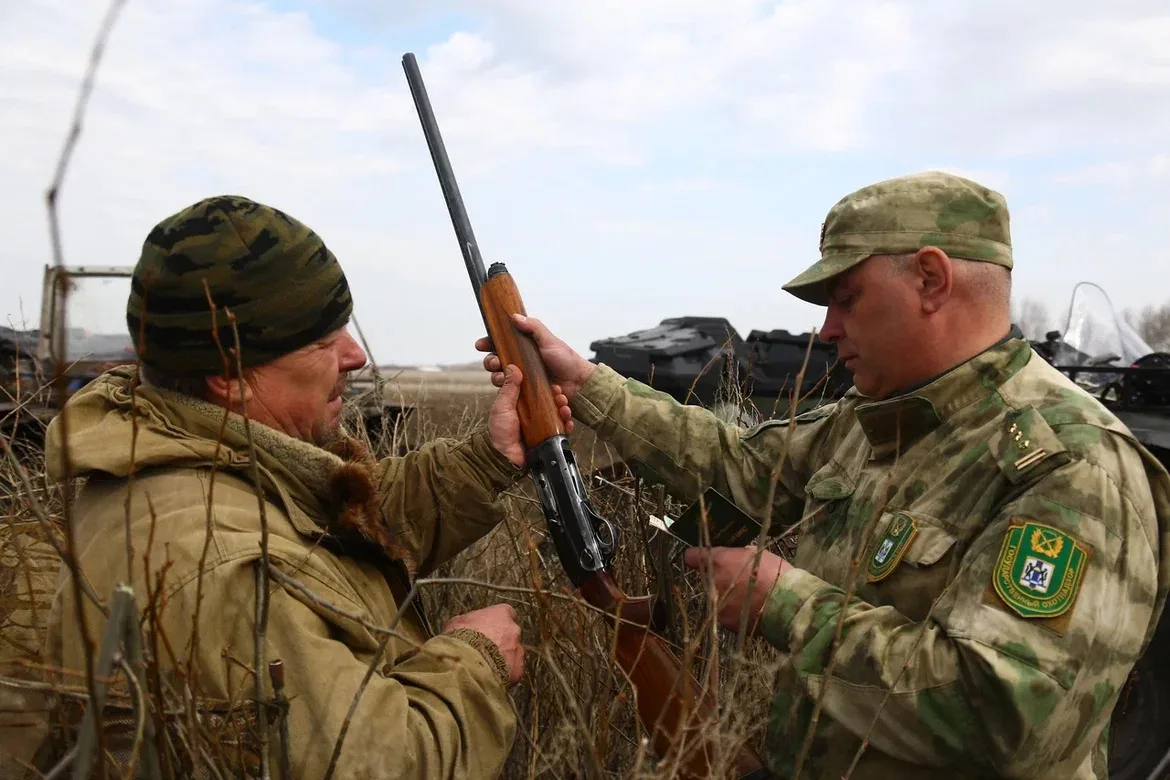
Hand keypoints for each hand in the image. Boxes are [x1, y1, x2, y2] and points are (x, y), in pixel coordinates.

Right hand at [442, 603, 525, 684]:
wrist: (466, 664)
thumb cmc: (461, 640)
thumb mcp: (456, 624)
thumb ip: (466, 622)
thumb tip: (463, 626)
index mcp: (501, 614)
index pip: (505, 613)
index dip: (495, 622)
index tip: (487, 629)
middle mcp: (513, 630)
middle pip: (510, 634)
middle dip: (500, 641)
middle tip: (485, 650)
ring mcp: (517, 650)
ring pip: (513, 653)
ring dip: (503, 658)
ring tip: (486, 666)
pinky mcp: (518, 669)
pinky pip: (514, 671)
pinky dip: (505, 674)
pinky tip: (491, 677)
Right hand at [475, 314, 597, 405]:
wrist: (578, 383)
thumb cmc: (566, 360)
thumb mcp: (549, 340)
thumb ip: (533, 327)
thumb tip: (514, 316)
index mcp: (524, 348)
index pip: (501, 343)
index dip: (488, 343)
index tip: (481, 344)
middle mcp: (521, 362)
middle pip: (496, 361)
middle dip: (490, 361)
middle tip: (495, 361)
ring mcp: (522, 378)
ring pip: (500, 377)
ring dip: (495, 375)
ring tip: (501, 375)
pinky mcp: (525, 392)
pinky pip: (510, 391)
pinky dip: (506, 389)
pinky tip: (510, 386)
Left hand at [487, 364, 572, 466]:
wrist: (505, 458)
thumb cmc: (500, 434)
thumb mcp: (502, 407)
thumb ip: (509, 388)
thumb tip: (513, 367)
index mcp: (520, 405)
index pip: (535, 391)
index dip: (544, 385)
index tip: (551, 381)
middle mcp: (531, 414)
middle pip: (549, 401)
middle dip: (557, 396)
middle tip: (559, 392)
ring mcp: (541, 425)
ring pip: (557, 412)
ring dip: (563, 407)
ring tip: (564, 405)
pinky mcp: (548, 436)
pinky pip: (561, 428)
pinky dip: (566, 424)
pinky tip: (567, 421)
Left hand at [683, 546, 791, 634]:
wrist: (787, 604)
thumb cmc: (774, 573)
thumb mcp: (754, 553)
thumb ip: (734, 555)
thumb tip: (727, 556)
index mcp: (718, 562)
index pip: (692, 556)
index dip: (697, 557)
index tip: (701, 559)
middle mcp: (713, 583)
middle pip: (706, 579)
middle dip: (718, 579)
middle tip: (737, 581)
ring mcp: (718, 604)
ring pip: (715, 598)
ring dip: (726, 597)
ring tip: (747, 598)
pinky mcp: (726, 622)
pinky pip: (725, 614)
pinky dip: (734, 612)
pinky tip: (749, 610)